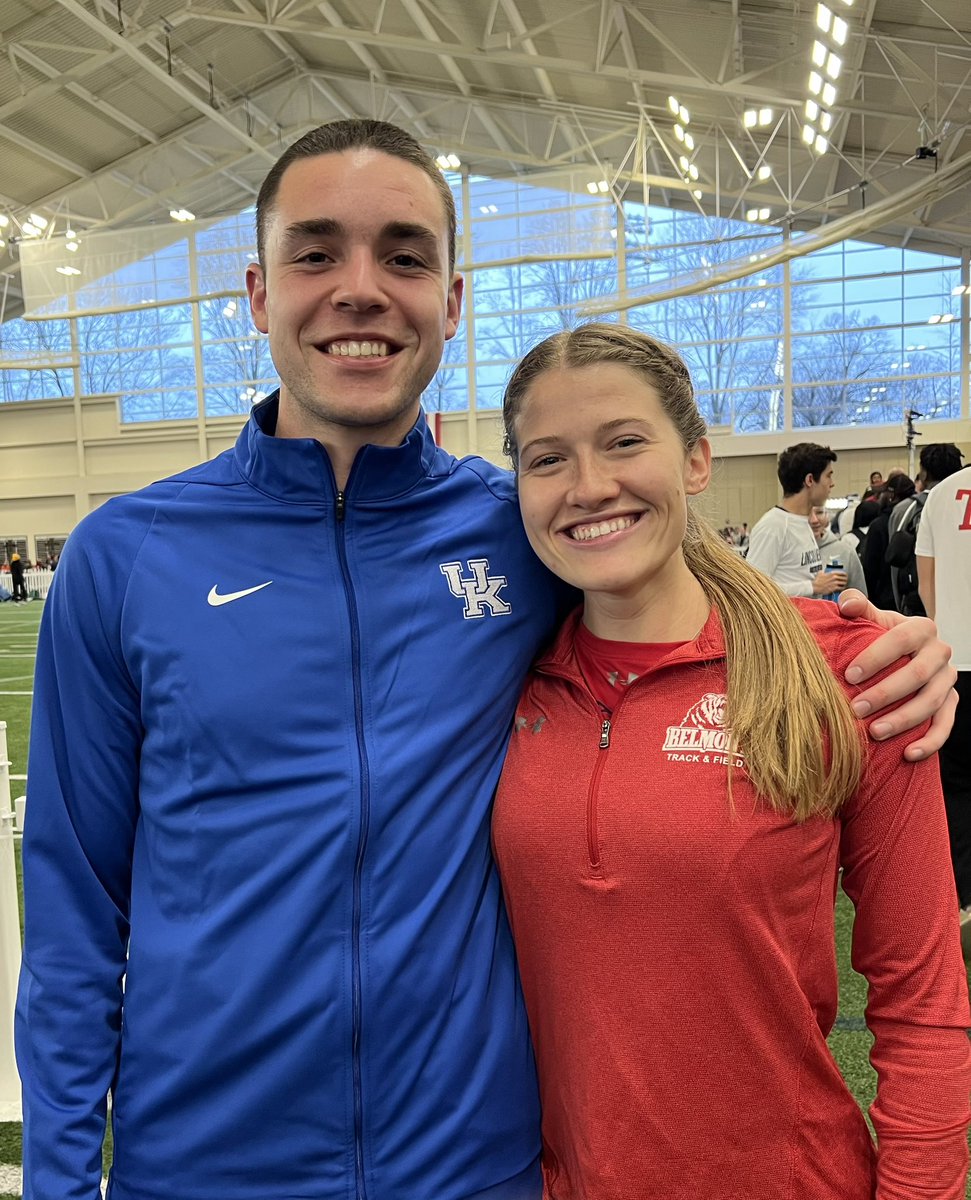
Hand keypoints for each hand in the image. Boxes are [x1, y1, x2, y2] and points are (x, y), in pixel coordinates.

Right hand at [812, 570, 847, 594]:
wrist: (815, 587)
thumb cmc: (817, 581)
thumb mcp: (820, 573)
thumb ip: (823, 571)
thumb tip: (823, 571)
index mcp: (832, 573)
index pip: (842, 573)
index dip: (845, 575)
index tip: (845, 576)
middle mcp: (834, 577)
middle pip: (844, 578)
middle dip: (845, 580)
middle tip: (845, 581)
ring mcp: (835, 583)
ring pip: (844, 583)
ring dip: (844, 584)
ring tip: (844, 585)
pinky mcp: (834, 588)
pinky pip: (841, 588)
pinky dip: (842, 588)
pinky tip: (841, 588)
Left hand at [837, 589, 956, 759]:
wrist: (903, 654)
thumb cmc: (881, 636)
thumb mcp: (872, 620)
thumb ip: (858, 608)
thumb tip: (846, 604)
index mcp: (921, 628)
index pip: (900, 640)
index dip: (875, 657)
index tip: (849, 674)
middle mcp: (939, 653)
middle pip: (917, 674)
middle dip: (885, 693)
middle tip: (855, 709)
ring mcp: (947, 681)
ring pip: (931, 702)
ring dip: (903, 720)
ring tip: (875, 732)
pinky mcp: (950, 703)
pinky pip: (945, 725)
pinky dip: (930, 742)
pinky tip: (909, 754)